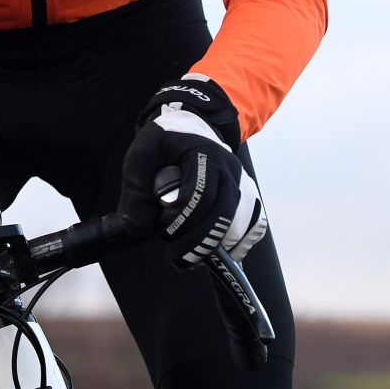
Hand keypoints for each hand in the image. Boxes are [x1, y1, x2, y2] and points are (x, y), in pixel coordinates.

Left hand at [118, 76, 268, 267]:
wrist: (190, 130)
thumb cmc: (164, 144)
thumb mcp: (139, 157)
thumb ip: (134, 192)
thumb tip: (142, 228)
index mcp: (205, 154)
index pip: (200, 195)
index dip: (180, 220)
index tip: (160, 230)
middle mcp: (230, 170)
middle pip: (223, 216)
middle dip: (197, 244)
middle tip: (174, 258)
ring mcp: (244, 184)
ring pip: (242, 226)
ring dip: (215, 246)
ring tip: (190, 255)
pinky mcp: (250, 199)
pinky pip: (254, 228)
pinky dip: (238, 246)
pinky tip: (214, 253)